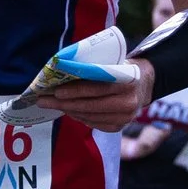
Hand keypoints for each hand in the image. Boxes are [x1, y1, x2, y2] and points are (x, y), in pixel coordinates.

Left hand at [38, 60, 156, 132]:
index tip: (56, 91)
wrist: (144, 83)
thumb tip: (62, 69)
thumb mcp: (113, 61)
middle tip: (44, 100)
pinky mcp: (120, 127)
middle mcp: (129, 103)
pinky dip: (79, 117)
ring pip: (90, 116)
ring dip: (68, 111)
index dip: (75, 91)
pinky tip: (68, 110)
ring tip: (52, 105)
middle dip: (64, 103)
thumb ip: (94, 66)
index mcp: (128, 81)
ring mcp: (125, 118)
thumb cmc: (122, 67)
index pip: (97, 88)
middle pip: (90, 105)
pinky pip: (94, 124)